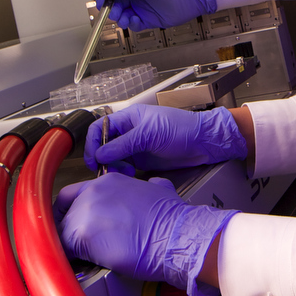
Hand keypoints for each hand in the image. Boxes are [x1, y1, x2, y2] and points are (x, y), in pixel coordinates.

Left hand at [55, 173, 234, 295]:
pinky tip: (79, 266)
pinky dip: (68, 260)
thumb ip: (150, 186)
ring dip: (67, 246)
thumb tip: (153, 186)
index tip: (72, 225)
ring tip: (78, 260)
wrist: (176, 237)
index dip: (70, 212)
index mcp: (109, 181)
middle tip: (73, 246)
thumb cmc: (173, 220)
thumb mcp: (162, 190)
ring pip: (60, 231)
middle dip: (66, 230)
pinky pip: (62, 250)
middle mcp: (93, 191)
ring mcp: (85, 211)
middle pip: (63, 212)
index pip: (74, 195)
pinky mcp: (81, 235)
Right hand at [85, 104, 245, 172]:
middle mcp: (129, 132)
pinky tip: (130, 176)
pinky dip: (123, 173)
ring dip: (113, 167)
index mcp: (128, 118)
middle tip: (106, 171)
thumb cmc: (180, 128)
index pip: (100, 128)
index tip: (94, 159)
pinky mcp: (143, 160)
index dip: (93, 143)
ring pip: (113, 158)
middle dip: (102, 158)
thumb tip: (101, 154)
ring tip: (123, 173)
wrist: (202, 143)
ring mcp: (136, 147)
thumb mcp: (150, 133)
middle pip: (104, 145)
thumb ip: (124, 144)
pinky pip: (125, 167)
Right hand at [99, 0, 217, 30]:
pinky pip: (136, 25)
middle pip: (118, 5)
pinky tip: (136, 21)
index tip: (101, 5)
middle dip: (114, 10)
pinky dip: (133, 25)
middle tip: (115, 14)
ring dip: (122, 19)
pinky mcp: (151, 21)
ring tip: (125, 20)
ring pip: (125, 16)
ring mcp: (144, 9)